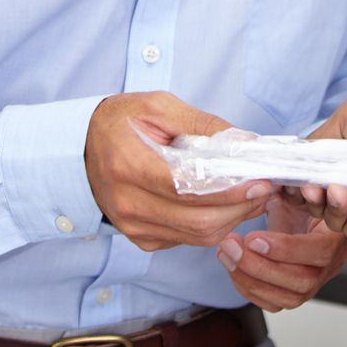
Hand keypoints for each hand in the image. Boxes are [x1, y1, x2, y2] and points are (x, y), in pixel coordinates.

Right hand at [84, 91, 271, 251]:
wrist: (81, 148)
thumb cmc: (121, 122)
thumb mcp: (160, 106)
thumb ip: (204, 125)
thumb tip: (247, 143)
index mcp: (130, 166)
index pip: (189, 188)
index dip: (230, 189)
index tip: (260, 180)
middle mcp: (128, 204)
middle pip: (198, 220)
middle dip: (240, 207)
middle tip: (266, 188)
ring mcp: (134, 226)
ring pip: (198, 236)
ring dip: (233, 218)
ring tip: (253, 195)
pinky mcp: (141, 238)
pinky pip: (187, 239)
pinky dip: (213, 224)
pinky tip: (225, 204)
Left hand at [216, 196, 346, 311]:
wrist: (300, 214)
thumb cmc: (301, 201)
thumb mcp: (299, 188)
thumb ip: (296, 189)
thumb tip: (285, 184)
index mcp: (340, 237)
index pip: (319, 251)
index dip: (286, 248)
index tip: (254, 238)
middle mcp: (332, 266)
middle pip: (302, 280)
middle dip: (261, 266)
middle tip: (233, 247)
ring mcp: (315, 284)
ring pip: (287, 297)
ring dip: (250, 278)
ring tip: (227, 254)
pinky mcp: (296, 294)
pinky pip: (274, 303)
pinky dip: (249, 289)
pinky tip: (232, 268)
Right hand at [296, 94, 346, 247]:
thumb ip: (321, 137)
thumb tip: (300, 155)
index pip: (313, 171)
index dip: (297, 176)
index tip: (282, 178)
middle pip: (317, 198)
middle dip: (308, 193)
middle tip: (309, 187)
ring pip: (332, 218)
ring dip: (331, 204)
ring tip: (339, 189)